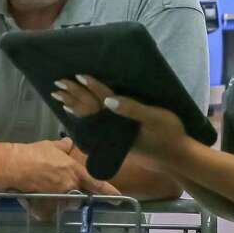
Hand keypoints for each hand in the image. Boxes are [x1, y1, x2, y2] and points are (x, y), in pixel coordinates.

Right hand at [7, 138, 120, 220]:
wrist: (13, 166)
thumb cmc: (32, 154)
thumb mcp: (50, 146)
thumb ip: (63, 148)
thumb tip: (68, 144)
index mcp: (75, 172)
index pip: (97, 184)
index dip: (109, 192)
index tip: (119, 198)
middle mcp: (70, 187)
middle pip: (77, 197)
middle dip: (70, 193)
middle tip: (55, 185)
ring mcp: (59, 200)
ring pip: (62, 205)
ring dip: (56, 201)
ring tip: (42, 190)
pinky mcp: (46, 210)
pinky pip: (48, 213)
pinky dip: (43, 209)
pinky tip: (34, 199)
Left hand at [51, 75, 189, 165]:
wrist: (175, 157)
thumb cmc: (169, 133)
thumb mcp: (154, 117)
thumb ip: (132, 108)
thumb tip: (108, 100)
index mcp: (120, 120)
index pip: (102, 100)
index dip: (91, 86)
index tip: (78, 75)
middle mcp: (113, 128)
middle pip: (89, 109)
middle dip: (74, 95)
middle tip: (58, 83)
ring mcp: (112, 134)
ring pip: (88, 117)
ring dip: (73, 104)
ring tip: (59, 96)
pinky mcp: (115, 137)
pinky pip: (92, 124)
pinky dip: (81, 116)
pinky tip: (72, 111)